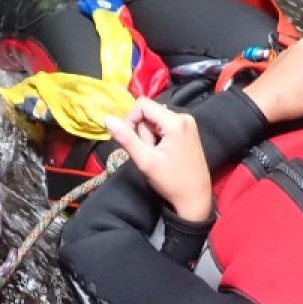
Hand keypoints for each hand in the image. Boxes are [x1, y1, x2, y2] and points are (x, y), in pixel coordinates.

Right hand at [103, 98, 213, 222]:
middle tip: (149, 154)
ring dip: (150, 136)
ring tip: (157, 156)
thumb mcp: (145, 161)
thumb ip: (126, 138)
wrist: (195, 198)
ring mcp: (188, 123)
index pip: (142, 105)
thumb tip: (107, 119)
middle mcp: (184, 116)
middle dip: (142, 132)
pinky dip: (158, 138)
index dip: (130, 120)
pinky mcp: (188, 130)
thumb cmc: (171, 181)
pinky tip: (163, 154)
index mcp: (175, 121)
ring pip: (155, 120)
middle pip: (149, 112)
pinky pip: (164, 125)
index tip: (132, 141)